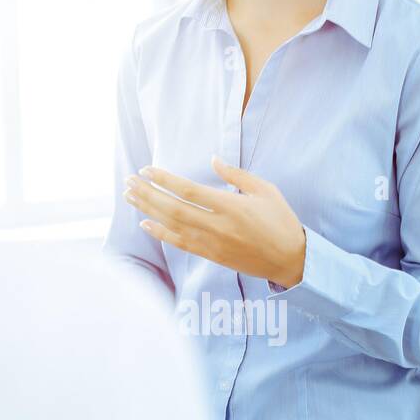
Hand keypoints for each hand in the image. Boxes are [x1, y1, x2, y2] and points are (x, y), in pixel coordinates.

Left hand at [124, 157, 306, 286]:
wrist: (290, 259)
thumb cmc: (280, 220)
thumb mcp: (265, 190)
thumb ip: (237, 175)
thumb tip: (213, 160)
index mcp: (231, 206)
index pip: (188, 190)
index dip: (164, 180)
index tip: (147, 170)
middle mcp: (217, 226)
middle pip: (173, 208)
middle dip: (147, 193)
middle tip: (128, 181)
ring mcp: (213, 243)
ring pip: (173, 225)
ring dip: (148, 210)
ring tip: (129, 197)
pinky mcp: (212, 256)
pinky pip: (181, 244)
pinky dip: (160, 234)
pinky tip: (145, 224)